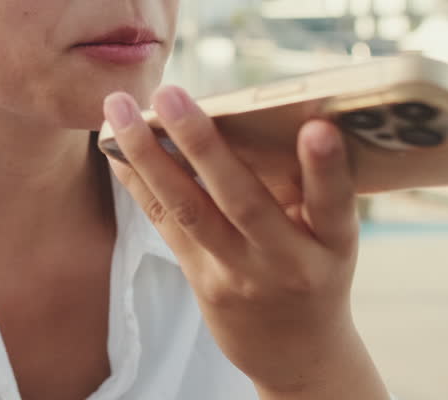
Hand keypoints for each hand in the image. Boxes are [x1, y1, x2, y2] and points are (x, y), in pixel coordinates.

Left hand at [102, 86, 387, 398]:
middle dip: (202, 145)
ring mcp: (240, 274)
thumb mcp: (330, 234)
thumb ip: (306, 183)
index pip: (334, 204)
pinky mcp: (201, 280)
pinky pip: (164, 222)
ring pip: (188, 210)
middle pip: (242, 201)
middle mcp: (288, 261)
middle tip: (168, 94)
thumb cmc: (316, 265)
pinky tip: (113, 145)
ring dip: (147, 155)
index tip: (317, 128)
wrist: (297, 352)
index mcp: (333, 244)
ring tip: (117, 110)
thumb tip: (255, 108)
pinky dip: (137, 179)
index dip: (326, 169)